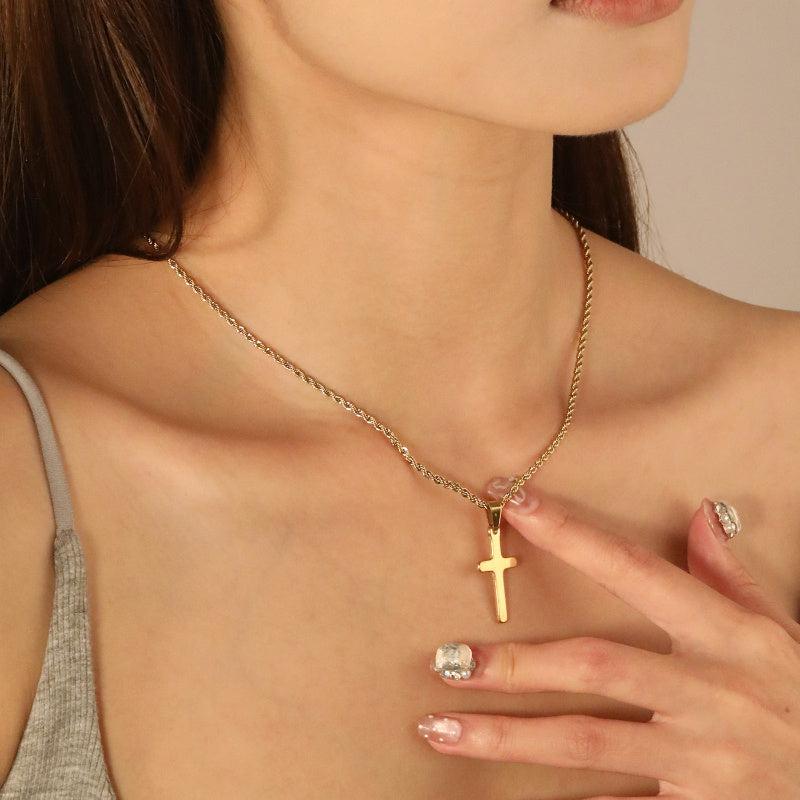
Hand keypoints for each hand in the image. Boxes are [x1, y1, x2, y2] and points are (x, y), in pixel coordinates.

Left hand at [416, 477, 799, 798]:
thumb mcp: (779, 632)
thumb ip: (731, 576)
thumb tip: (701, 514)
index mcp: (728, 635)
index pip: (636, 572)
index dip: (574, 536)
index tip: (515, 504)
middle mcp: (710, 690)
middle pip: (596, 666)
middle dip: (516, 663)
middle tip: (448, 660)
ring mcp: (702, 756)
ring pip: (589, 742)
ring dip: (509, 736)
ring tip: (440, 726)